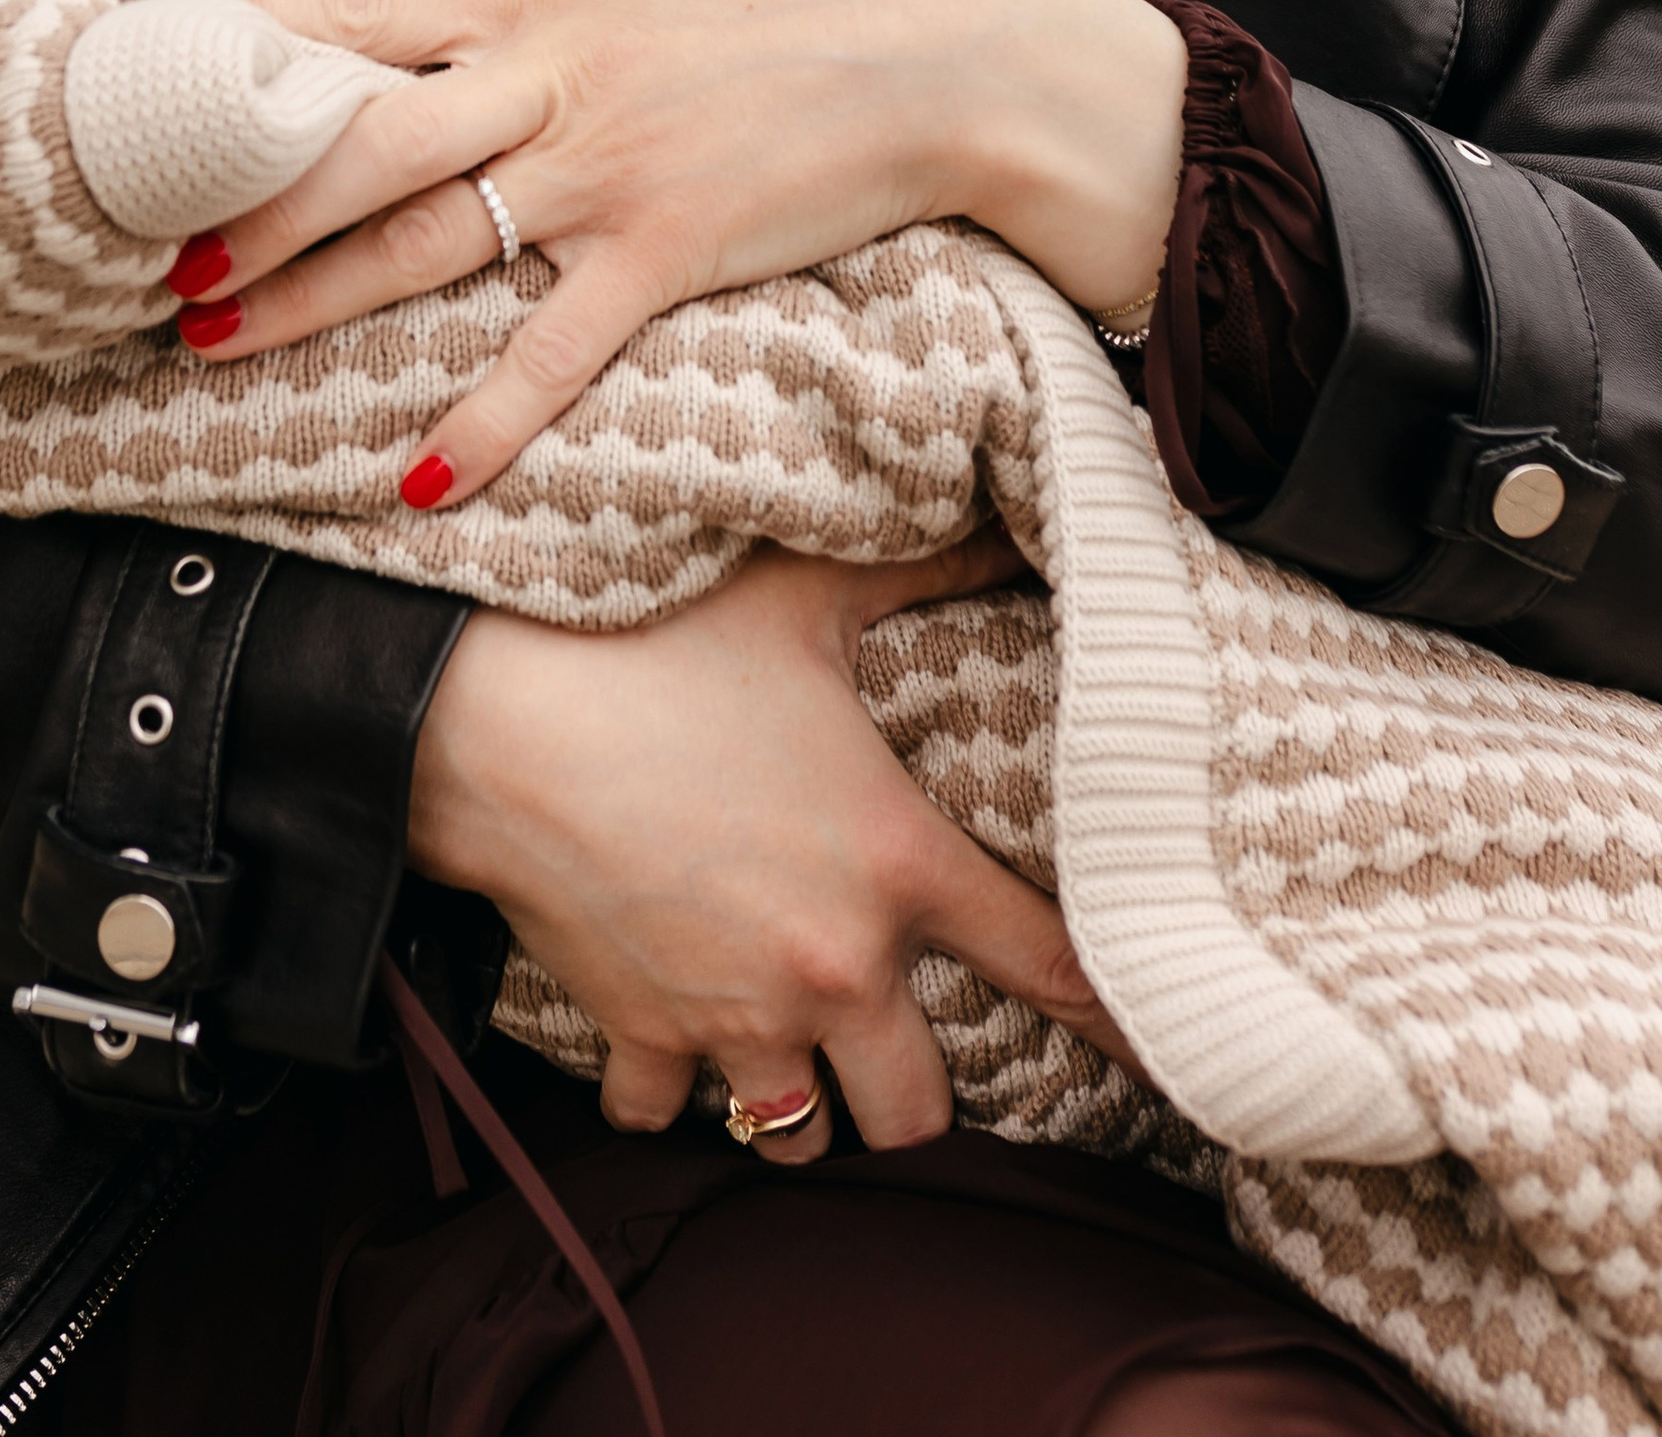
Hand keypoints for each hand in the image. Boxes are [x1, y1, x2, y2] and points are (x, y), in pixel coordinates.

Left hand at [192, 0, 1185, 506]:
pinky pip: (558, 350)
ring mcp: (608, 174)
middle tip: (142, 239)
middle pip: (365, 136)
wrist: (959, 50)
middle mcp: (555, 82)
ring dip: (311, 295)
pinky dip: (486, 420)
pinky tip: (410, 477)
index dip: (249, 20)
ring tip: (209, 339)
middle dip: (247, 193)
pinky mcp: (669, 254)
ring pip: (428, 241)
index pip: (364, 3)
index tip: (148, 38)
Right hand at [408, 534, 1128, 1159]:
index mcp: (896, 864)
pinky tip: (665, 1032)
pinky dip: (666, 1090)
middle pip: (920, 1114)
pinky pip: (665, 1116)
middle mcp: (833, 966)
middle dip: (914, 1090)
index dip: (1118, 1025)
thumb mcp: (803, 595)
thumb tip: (1008, 521)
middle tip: (894, 1038)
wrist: (499, 718)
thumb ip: (920, 566)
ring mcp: (734, 1016)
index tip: (1162, 1060)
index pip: (1052, 968)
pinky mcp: (641, 1035)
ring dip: (802, 1103)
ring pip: (801, 1138)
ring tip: (788, 1047)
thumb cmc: (656, 641)